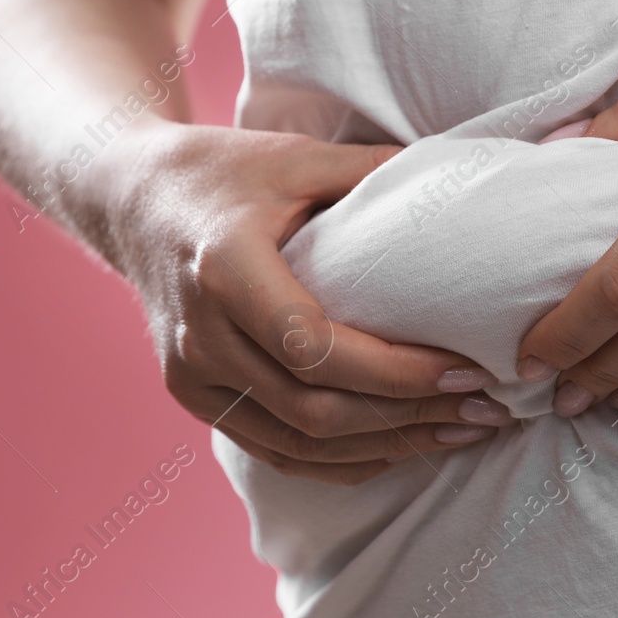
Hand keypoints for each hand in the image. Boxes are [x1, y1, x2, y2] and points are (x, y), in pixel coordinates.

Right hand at [94, 122, 516, 484]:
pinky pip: (274, 449)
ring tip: (461, 433)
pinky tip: (401, 448)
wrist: (132, 198)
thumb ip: (376, 171)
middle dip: (410, 418)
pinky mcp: (194, 395)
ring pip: (299, 441)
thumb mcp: (298, 156)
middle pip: (313, 408)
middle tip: (486, 410)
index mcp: (226, 268)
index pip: (316, 348)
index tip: (467, 371)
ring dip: (387, 447)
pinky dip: (341, 461)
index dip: (396, 373)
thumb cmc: (225, 170)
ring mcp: (191, 373)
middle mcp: (201, 332)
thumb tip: (467, 179)